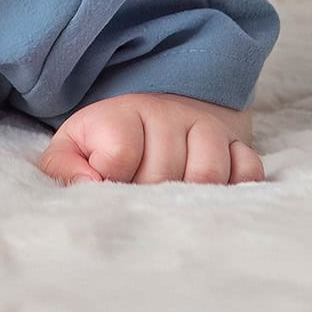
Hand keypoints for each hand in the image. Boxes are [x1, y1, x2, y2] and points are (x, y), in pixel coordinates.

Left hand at [37, 92, 263, 185]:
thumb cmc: (109, 141)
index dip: (110, 178)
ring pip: (208, 174)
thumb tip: (86, 187)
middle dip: (147, 195)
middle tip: (139, 195)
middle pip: (164, 173)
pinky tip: (209, 194)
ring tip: (171, 198)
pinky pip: (248, 171)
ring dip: (189, 197)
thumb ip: (64, 167)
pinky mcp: (238, 144)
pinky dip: (233, 188)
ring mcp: (206, 128)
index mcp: (122, 113)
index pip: (119, 153)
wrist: (157, 113)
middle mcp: (168, 114)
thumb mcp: (74, 147)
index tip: (106, 181)